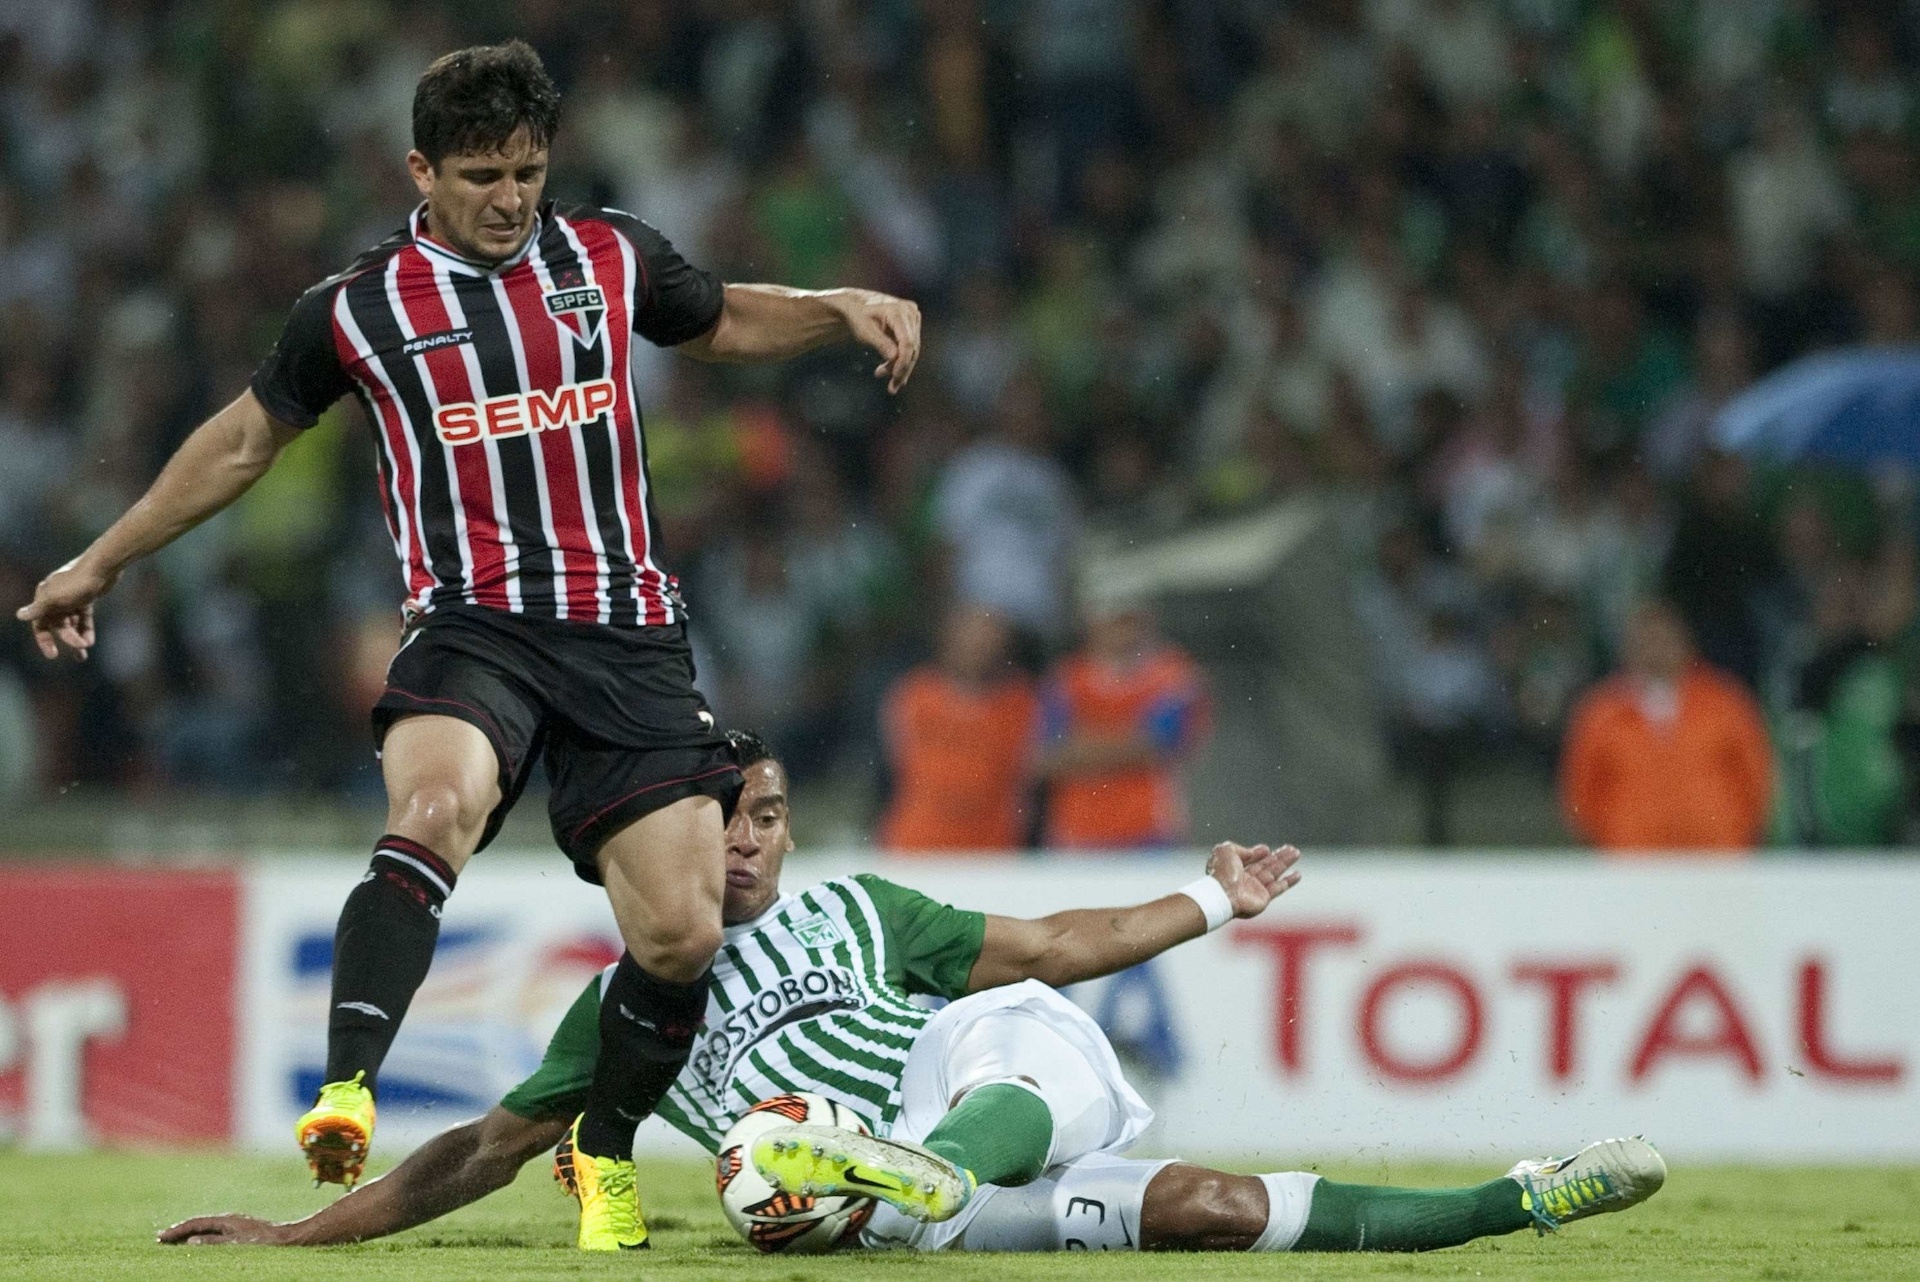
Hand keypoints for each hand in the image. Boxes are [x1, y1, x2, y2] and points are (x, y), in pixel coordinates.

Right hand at [16, 557, 116, 659]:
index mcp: (44, 597)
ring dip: (77, 637)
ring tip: (83, 653)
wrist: (103, 566)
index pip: (40, 624)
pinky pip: (83, 617)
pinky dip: (86, 628)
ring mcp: (71, 598)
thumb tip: (20, 615)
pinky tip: (90, 641)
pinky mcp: (85, 597)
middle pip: (58, 625)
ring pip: (71, 623)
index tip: (53, 655)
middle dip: (68, 639)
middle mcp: (55, 598)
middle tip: (80, 652)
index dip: (45, 640)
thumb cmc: (77, 582)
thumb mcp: (56, 598)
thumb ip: (39, 608)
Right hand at [157, 1214, 293, 1245]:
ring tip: (174, 1239)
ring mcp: (233, 1224)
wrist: (287, 1237)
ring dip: (189, 1233)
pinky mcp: (239, 1230)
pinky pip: (213, 1231)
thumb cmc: (263, 1241)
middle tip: (161, 1238)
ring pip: (205, 1227)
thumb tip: (191, 1241)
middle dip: (179, 1230)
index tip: (161, 1237)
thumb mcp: (236, 1243)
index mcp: (226, 1220)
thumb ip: (213, 1242)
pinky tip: (197, 1241)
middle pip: (198, 1223)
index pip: (195, 1223)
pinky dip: (200, 1236)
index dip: (177, 1230)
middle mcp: (228, 1219)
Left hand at [832, 289, 921, 392]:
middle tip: (892, 387)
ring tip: (890, 383)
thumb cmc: (858, 318)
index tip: (895, 377)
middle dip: (902, 369)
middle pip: (912, 347)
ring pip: (913, 349)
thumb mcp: (865, 332)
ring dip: (901, 368)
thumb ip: (881, 344)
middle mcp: (910, 312)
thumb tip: (894, 358)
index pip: (907, 341)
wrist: (857, 307)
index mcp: (897, 311)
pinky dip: (901, 360)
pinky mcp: (913, 324)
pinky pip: (910, 346)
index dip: (903, 362)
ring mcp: (913, 317)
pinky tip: (891, 372)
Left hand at [1206, 842, 1301, 919]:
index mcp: (1234, 869)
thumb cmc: (1221, 872)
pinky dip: (1288, 881)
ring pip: (1274, 873)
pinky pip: (1278, 888)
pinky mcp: (1263, 898)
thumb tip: (1253, 852)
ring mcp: (1255, 889)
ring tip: (1296, 853)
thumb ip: (1241, 849)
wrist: (1222, 895)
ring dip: (1286, 863)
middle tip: (1291, 848)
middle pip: (1266, 865)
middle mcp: (1245, 879)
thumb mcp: (1226, 850)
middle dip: (1278, 856)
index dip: (1258, 853)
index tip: (1266, 848)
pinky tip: (1297, 874)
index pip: (1250, 859)